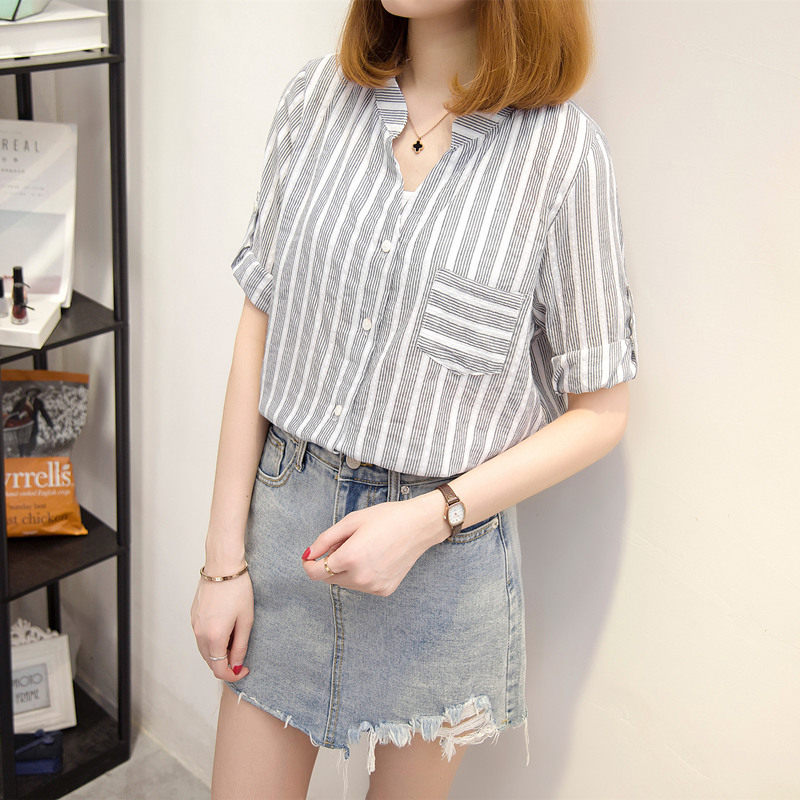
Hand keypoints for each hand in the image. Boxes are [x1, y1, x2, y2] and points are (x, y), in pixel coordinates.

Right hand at [190, 568, 252, 681]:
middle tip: (242, 655)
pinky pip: (201, 636)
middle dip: (225, 664)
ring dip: (218, 652)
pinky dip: (211, 640)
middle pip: (210, 661)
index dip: (233, 674)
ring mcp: (194, 624)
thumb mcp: (245, 620)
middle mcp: (199, 633)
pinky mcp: (193, 616)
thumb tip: (236, 665)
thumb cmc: (238, 589)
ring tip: (235, 638)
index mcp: (213, 636)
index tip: (244, 669)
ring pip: (204, 649)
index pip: (219, 669)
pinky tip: (225, 628)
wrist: (223, 566)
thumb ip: (240, 646)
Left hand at [301, 492, 448, 595]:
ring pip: (345, 583)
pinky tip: (374, 558)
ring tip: (361, 548)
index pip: (316, 572)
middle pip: (329, 579)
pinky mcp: (384, 590)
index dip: (309, 564)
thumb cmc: (386, 518)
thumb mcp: (351, 521)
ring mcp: (373, 586)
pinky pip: (362, 586)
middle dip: (329, 563)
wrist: (419, 526)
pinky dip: (361, 574)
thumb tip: (308, 554)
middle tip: (344, 543)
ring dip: (345, 570)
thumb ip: (325, 539)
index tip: (310, 557)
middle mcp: (360, 577)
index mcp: (349, 558)